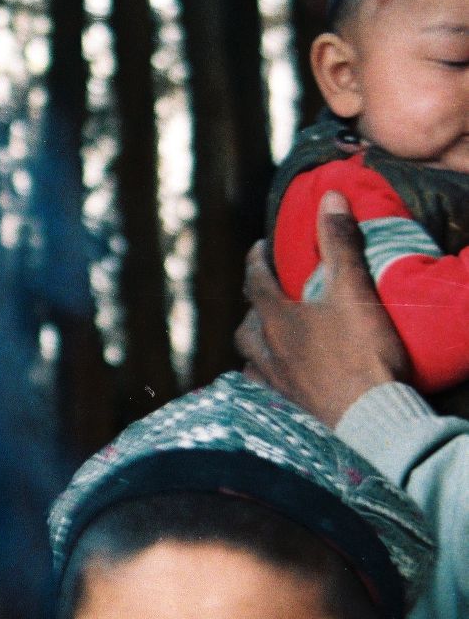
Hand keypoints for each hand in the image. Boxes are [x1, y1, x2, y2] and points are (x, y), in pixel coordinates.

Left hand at [237, 192, 409, 428]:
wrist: (371, 420)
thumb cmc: (362, 354)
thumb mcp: (354, 291)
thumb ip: (340, 243)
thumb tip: (329, 198)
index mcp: (278, 320)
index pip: (256, 281)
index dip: (257, 260)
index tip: (259, 247)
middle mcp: (268, 352)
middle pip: (247, 325)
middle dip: (253, 306)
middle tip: (266, 297)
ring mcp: (275, 384)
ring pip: (250, 360)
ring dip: (254, 345)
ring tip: (266, 340)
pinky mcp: (288, 410)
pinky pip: (262, 391)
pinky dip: (262, 381)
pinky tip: (274, 383)